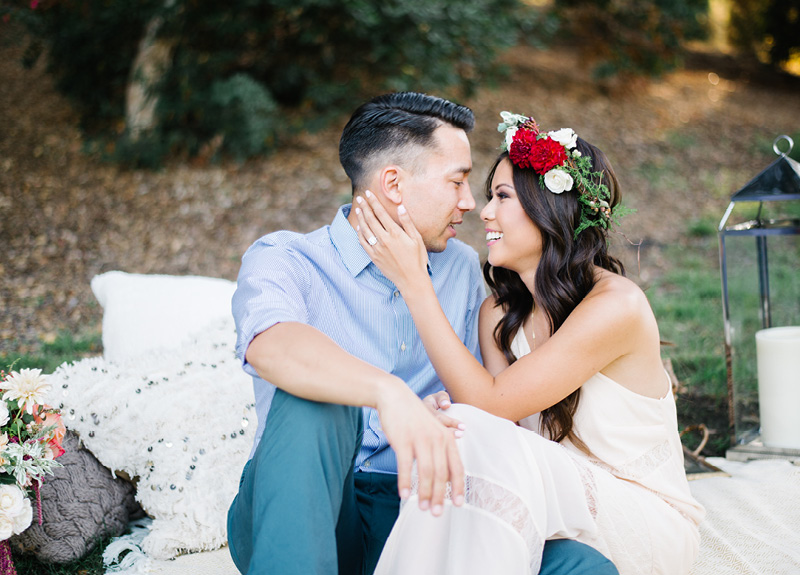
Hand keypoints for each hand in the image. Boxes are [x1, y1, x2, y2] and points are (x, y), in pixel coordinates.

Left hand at [354, 191, 427, 293]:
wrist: (411, 280)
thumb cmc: (418, 259)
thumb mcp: (416, 239)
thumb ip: (407, 222)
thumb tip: (401, 207)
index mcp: (395, 233)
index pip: (381, 213)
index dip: (374, 202)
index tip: (368, 194)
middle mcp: (384, 240)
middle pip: (371, 219)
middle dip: (365, 207)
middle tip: (360, 198)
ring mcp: (377, 249)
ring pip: (365, 230)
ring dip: (361, 218)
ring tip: (358, 209)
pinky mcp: (374, 257)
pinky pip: (363, 243)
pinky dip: (359, 233)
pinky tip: (359, 228)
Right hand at [376, 382, 464, 514]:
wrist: (395, 397)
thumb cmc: (413, 417)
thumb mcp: (433, 430)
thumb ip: (441, 449)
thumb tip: (445, 475)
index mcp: (446, 438)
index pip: (457, 468)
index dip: (458, 488)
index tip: (457, 504)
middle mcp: (437, 439)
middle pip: (442, 474)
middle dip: (439, 496)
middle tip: (436, 513)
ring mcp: (420, 439)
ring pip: (426, 472)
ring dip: (424, 493)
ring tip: (421, 507)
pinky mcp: (403, 440)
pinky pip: (405, 466)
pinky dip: (405, 482)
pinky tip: (404, 495)